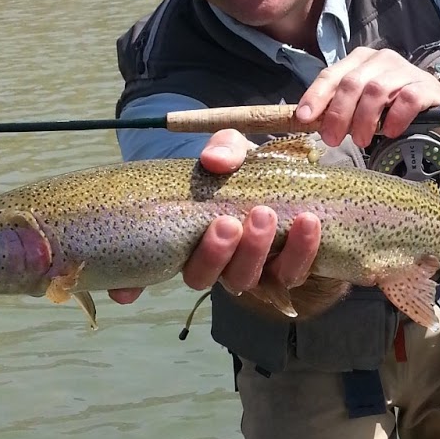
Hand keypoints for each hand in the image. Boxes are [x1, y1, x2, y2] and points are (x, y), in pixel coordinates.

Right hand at [107, 129, 321, 304]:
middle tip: (228, 222)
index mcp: (188, 241)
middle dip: (217, 253)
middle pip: (205, 277)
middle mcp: (216, 264)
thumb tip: (214, 162)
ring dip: (255, 249)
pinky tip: (308, 223)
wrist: (294, 180)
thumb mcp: (231, 152)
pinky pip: (292, 272)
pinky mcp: (288, 269)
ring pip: (247, 278)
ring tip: (264, 215)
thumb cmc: (246, 170)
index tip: (131, 288)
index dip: (135, 285)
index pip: (155, 270)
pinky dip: (301, 249)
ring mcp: (251, 270)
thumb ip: (222, 151)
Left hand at [292, 48, 439, 146]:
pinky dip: (394, 118)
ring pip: (376, 91)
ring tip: (361, 141)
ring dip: (364, 120)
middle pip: (351, 83)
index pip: (331, 74)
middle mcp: (380, 59)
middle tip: (333, 139)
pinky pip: (406, 99)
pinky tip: (390, 132)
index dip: (315, 96)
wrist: (436, 102)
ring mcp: (403, 69)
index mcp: (359, 60)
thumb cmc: (393, 103)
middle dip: (338, 114)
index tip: (304, 118)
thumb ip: (340, 106)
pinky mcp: (424, 85)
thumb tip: (310, 121)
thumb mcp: (362, 102)